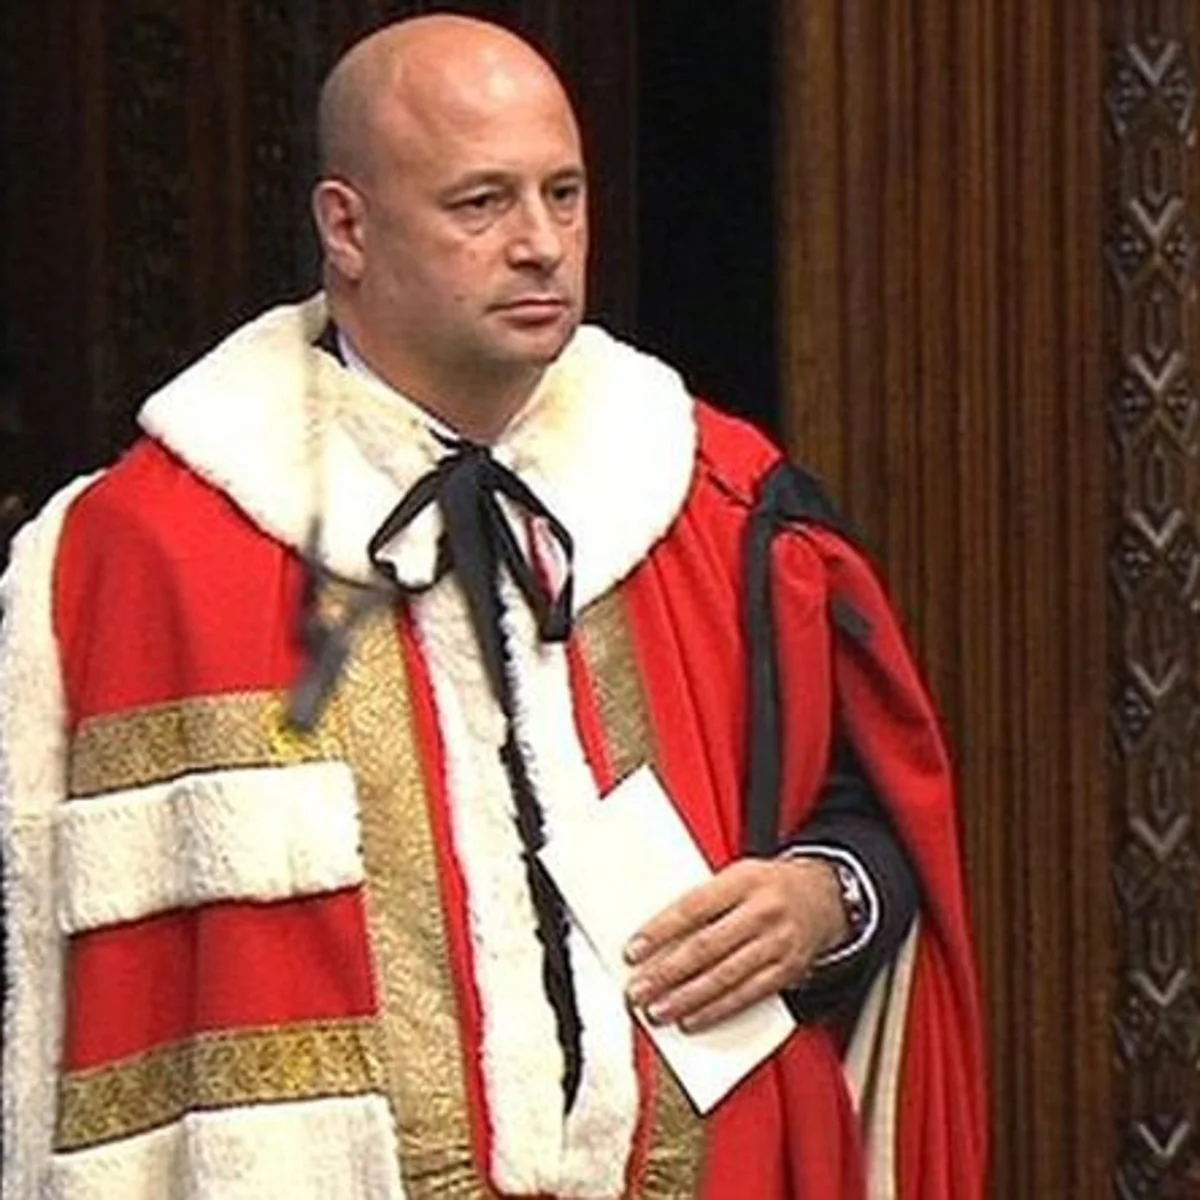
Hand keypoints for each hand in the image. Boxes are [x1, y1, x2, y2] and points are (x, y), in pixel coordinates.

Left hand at [623, 857, 846, 1032]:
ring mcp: (778, 943)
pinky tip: (692, 1019)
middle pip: (707, 947)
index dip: (661, 930)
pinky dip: (716, 1011)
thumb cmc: (766, 886)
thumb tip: (656, 936)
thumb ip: (702, 900)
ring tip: (658, 1011)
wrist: (823, 895)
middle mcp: (763, 911)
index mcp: (744, 880)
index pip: (694, 906)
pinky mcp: (787, 971)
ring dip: (686, 999)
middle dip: (667, 973)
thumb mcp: (736, 876)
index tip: (633, 950)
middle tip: (638, 990)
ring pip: (726, 977)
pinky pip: (747, 996)